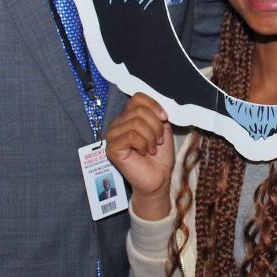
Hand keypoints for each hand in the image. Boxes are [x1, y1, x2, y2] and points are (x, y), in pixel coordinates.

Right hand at [105, 93, 173, 218]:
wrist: (159, 178)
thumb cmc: (160, 156)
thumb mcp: (162, 130)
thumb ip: (157, 115)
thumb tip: (157, 107)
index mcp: (129, 117)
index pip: (137, 98)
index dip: (154, 105)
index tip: (165, 118)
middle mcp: (118, 124)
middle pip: (138, 110)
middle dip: (156, 125)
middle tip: (158, 141)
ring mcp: (113, 136)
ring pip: (135, 122)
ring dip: (151, 137)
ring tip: (152, 149)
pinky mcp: (112, 149)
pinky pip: (131, 136)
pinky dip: (143, 144)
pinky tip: (144, 153)